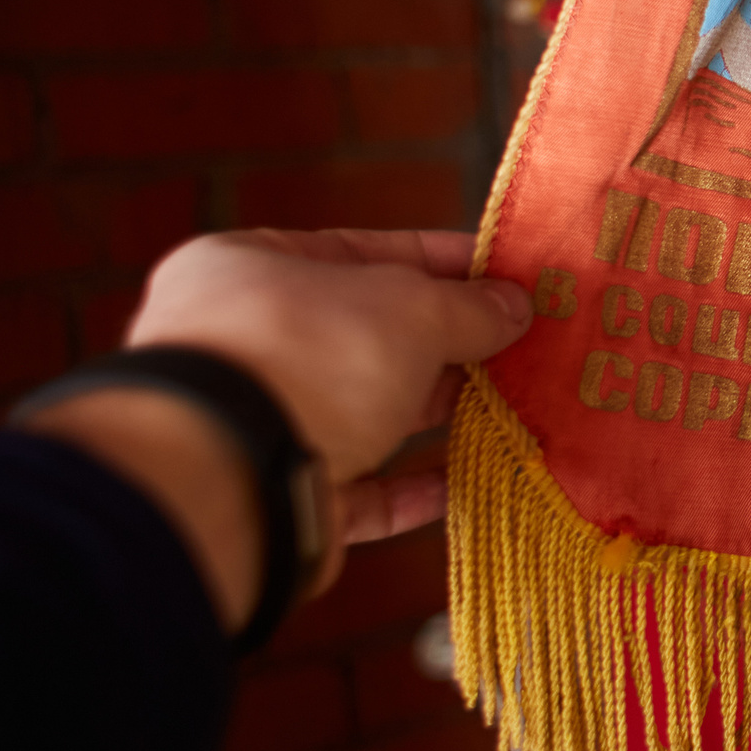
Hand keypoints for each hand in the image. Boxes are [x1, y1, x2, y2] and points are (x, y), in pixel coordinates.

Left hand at [30, 230, 530, 632]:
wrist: (229, 479)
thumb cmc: (306, 355)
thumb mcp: (410, 307)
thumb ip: (468, 307)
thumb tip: (514, 308)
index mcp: (247, 268)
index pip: (360, 252)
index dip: (440, 261)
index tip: (505, 275)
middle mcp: (240, 343)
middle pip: (365, 337)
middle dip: (447, 343)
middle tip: (521, 345)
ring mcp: (257, 424)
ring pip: (365, 414)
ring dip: (435, 414)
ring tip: (510, 408)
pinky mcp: (279, 498)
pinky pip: (359, 488)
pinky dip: (411, 487)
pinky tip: (463, 480)